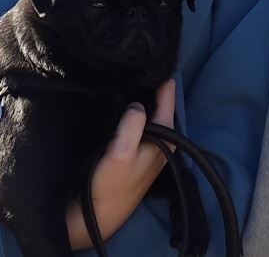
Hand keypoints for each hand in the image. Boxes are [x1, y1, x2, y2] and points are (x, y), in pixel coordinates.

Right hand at [66, 78, 175, 248]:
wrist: (101, 213)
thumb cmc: (111, 183)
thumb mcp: (121, 153)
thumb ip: (132, 126)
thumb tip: (137, 103)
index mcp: (165, 137)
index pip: (168, 98)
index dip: (161, 78)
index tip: (155, 55)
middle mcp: (163, 139)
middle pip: (161, 102)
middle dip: (152, 84)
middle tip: (140, 61)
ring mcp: (152, 144)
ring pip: (152, 111)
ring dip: (143, 96)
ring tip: (132, 74)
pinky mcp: (139, 148)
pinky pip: (142, 120)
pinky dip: (136, 109)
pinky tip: (124, 100)